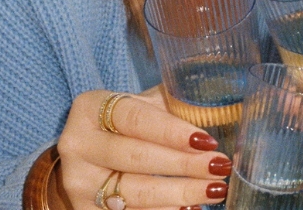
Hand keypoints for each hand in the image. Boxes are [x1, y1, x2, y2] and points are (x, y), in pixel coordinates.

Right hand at [53, 85, 230, 209]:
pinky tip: (189, 207)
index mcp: (91, 107)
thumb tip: (224, 111)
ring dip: (179, 193)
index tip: (207, 141)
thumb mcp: (147, 103)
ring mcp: (78, 181)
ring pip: (134, 192)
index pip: (136, 119)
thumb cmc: (130, 121)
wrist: (92, 151)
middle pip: (136, 157)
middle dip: (184, 165)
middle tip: (219, 167)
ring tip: (214, 190)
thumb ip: (177, 103)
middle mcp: (77, 144)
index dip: (172, 131)